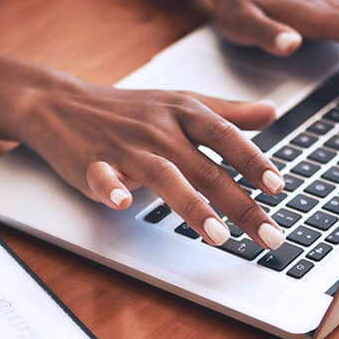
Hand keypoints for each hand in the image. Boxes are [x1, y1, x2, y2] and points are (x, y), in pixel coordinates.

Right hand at [19, 80, 290, 249]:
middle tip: (270, 236)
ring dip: (192, 206)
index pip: (227, 137)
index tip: (277, 188)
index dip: (253, 162)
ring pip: (165, 176)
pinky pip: (104, 176)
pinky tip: (123, 203)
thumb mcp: (180, 102)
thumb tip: (271, 113)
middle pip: (207, 169)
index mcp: (184, 112)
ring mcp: (126, 146)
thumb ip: (226, 113)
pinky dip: (112, 188)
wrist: (60, 102)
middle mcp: (160, 129)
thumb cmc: (126, 109)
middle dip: (241, 205)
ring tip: (218, 236)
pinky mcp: (92, 163)